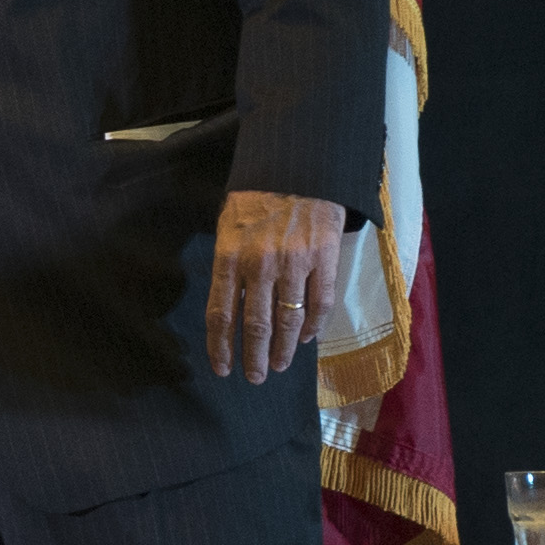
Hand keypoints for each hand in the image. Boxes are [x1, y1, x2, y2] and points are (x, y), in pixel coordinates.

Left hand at [207, 189, 348, 382]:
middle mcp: (260, 264)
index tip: (222, 369)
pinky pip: (320, 303)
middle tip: (254, 377)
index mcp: (230, 256)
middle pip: (255, 324)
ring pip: (288, 320)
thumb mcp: (227, 226)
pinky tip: (305, 339)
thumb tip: (228, 308)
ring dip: (283, 349)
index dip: (221, 346)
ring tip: (278, 365)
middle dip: (253, 356)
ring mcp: (294, 263)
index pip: (221, 313)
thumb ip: (227, 266)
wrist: (298, 166)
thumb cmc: (256, 198)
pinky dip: (312, 326)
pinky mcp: (324, 259)